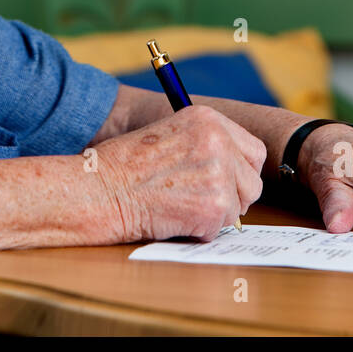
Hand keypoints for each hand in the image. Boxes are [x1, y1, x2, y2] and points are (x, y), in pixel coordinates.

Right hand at [97, 103, 266, 242]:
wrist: (99, 188)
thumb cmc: (122, 166)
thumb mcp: (168, 134)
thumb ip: (203, 144)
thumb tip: (233, 170)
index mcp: (207, 119)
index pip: (253, 152)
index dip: (241, 173)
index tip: (226, 183)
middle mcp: (218, 141)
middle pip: (252, 183)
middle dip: (232, 198)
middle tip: (200, 201)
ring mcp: (218, 174)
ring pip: (237, 208)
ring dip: (212, 215)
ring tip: (178, 205)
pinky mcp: (213, 206)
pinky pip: (218, 229)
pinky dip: (197, 232)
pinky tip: (171, 218)